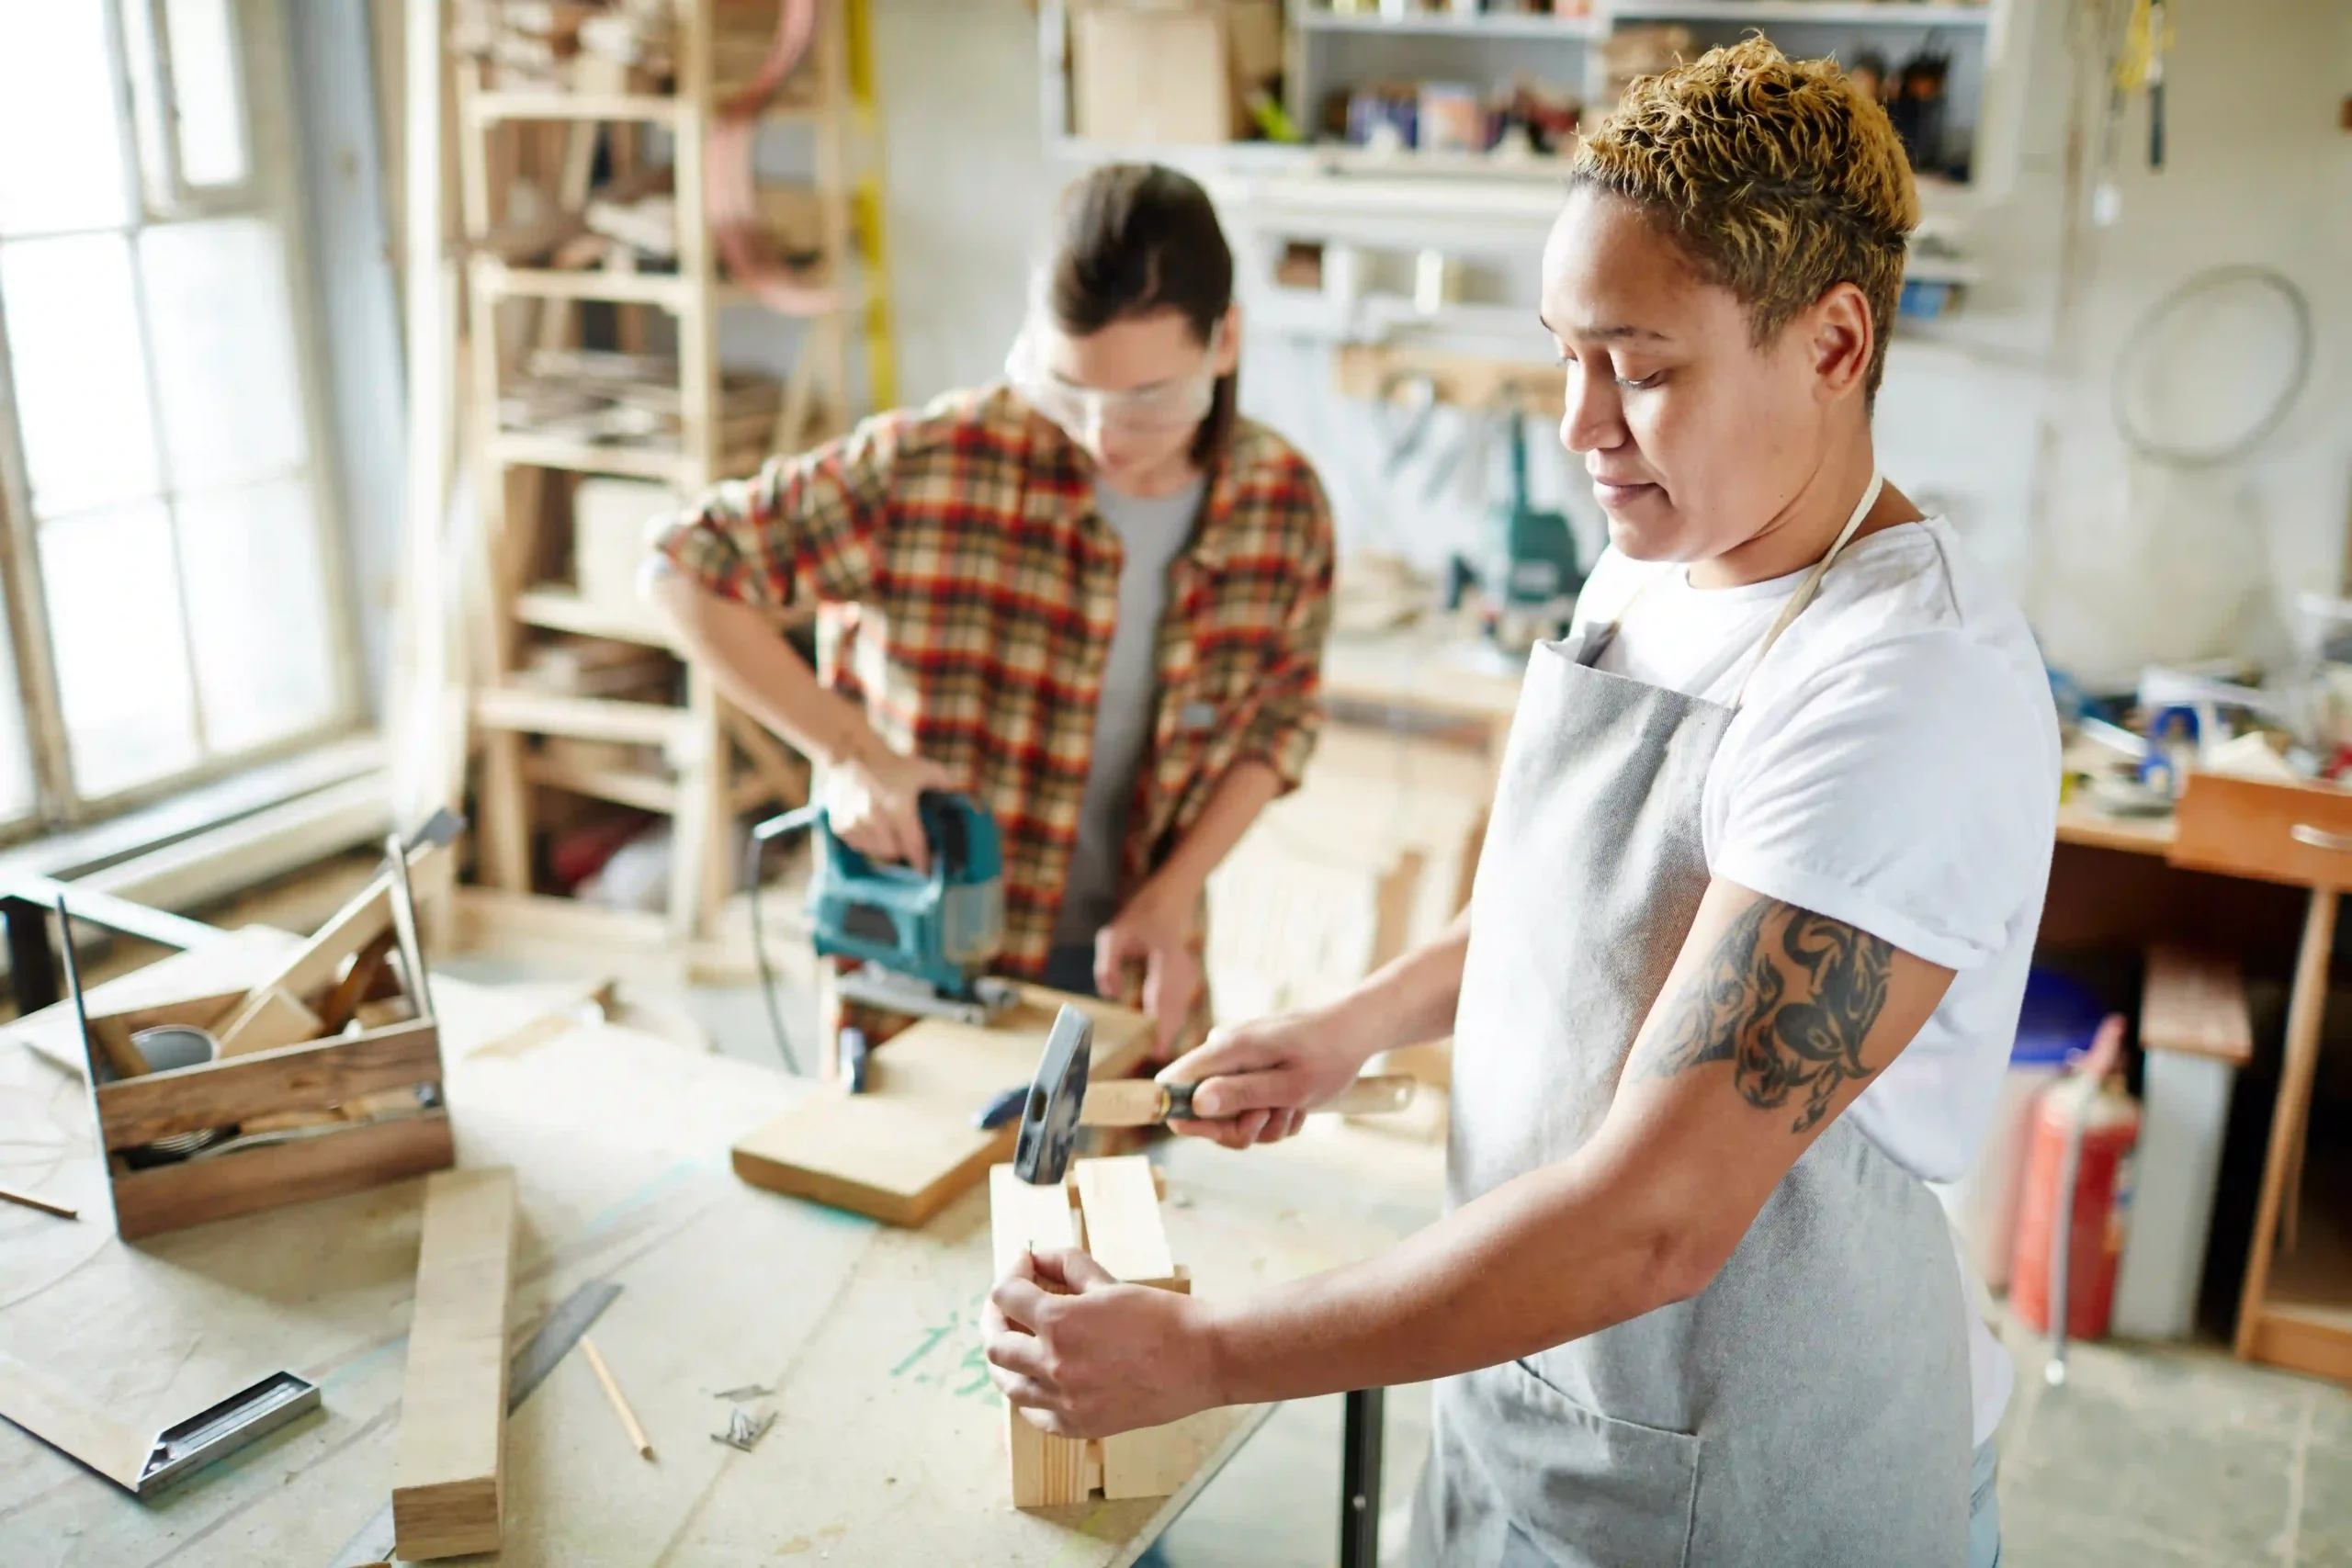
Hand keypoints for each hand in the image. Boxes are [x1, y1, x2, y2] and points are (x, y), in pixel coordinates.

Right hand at [821, 742, 957, 869]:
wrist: (851, 752)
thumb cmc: (891, 762)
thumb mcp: (923, 769)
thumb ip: (944, 784)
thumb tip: (965, 799)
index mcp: (898, 808)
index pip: (913, 846)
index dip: (921, 861)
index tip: (926, 871)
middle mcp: (875, 818)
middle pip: (894, 853)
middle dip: (902, 849)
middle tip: (905, 840)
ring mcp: (854, 822)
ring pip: (875, 851)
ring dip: (884, 846)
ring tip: (888, 831)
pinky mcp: (839, 824)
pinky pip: (857, 845)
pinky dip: (866, 841)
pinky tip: (871, 826)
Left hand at [984, 1248, 1221, 1437]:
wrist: (1202, 1359)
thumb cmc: (1161, 1316)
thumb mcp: (1109, 1282)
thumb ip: (1067, 1266)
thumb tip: (1038, 1256)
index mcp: (1059, 1323)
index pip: (1005, 1296)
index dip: (1011, 1274)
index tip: (1025, 1267)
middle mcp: (1053, 1364)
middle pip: (994, 1344)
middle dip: (996, 1317)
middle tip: (1008, 1306)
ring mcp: (1065, 1401)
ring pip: (1007, 1384)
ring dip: (1006, 1359)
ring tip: (1016, 1343)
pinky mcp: (1080, 1425)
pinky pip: (1034, 1415)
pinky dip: (1028, 1397)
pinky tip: (1037, 1380)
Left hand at [1094, 879, 1202, 1058]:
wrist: (1171, 901)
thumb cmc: (1140, 918)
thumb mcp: (1113, 935)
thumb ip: (1107, 964)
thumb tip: (1110, 994)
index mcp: (1165, 953)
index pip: (1163, 994)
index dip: (1162, 1023)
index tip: (1157, 1046)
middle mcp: (1182, 966)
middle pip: (1176, 1008)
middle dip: (1167, 1033)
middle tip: (1155, 1057)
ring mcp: (1189, 972)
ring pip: (1182, 1008)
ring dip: (1170, 1029)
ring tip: (1157, 1050)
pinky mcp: (1189, 979)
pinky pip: (1182, 1004)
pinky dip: (1173, 1020)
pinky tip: (1163, 1036)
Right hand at [1158, 1008, 1368, 1149]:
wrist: (1355, 1032)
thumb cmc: (1328, 1056)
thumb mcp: (1289, 1086)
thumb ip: (1242, 1094)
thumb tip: (1196, 1104)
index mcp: (1225, 1049)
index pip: (1172, 1084)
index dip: (1184, 1116)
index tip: (1222, 1133)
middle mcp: (1222, 1052)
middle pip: (1201, 1111)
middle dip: (1239, 1128)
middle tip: (1272, 1118)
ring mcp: (1235, 1062)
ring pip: (1229, 1117)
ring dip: (1264, 1125)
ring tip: (1293, 1108)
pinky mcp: (1249, 1071)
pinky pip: (1247, 1110)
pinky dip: (1273, 1116)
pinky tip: (1296, 1104)